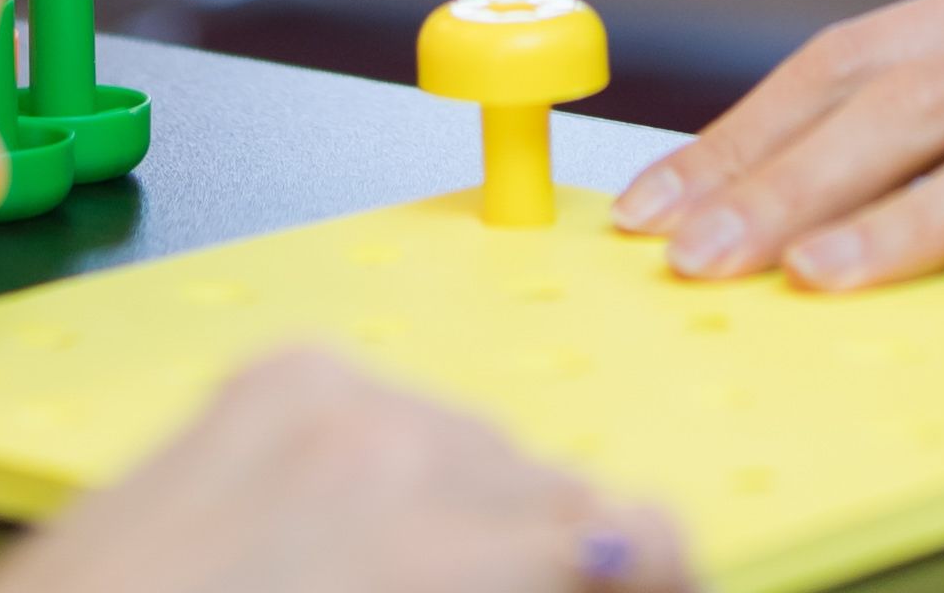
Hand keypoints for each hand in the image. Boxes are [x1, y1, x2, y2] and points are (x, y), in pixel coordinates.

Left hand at [0, 352, 686, 592]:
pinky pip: (397, 405)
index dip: (664, 573)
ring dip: (474, 508)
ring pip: (480, 441)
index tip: (661, 588)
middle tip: (505, 588)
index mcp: (436, 550)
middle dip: (547, 556)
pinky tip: (351, 528)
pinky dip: (397, 464)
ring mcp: (333, 393)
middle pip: (555, 488)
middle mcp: (398, 450)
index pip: (635, 536)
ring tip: (411, 573)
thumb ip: (516, 586)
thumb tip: (609, 570)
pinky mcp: (278, 371)